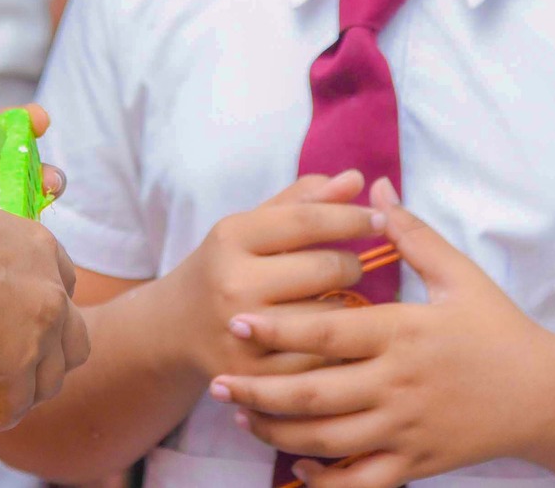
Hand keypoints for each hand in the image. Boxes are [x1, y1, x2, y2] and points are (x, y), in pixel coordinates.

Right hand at [0, 176, 89, 428]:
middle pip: (75, 333)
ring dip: (36, 387)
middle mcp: (50, 291)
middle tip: (23, 357)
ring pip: (56, 375)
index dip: (50, 294)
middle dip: (56, 350)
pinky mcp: (18, 369)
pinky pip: (20, 403)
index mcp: (39, 246)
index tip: (25, 307)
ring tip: (10, 393)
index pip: (65, 275)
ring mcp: (40, 333)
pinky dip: (6, 412)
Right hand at [160, 170, 385, 379]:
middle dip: (351, 265)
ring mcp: (242, 333)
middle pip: (327, 268)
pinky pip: (320, 359)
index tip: (380, 219)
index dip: (352, 217)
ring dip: (345, 307)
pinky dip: (333, 346)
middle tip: (348, 268)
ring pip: (330, 315)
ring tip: (332, 301)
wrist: (173, 329)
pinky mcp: (254, 376)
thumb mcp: (252, 227)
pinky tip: (328, 337)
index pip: (308, 220)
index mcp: (231, 236)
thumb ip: (303, 201)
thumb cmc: (227, 267)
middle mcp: (233, 282)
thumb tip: (356, 178)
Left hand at [209, 179, 554, 487]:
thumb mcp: (461, 275)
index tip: (236, 322)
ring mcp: (407, 427)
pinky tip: (295, 467)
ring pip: (327, 440)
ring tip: (242, 416)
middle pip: (313, 393)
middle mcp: (399, 383)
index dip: (277, 328)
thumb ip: (412, 234)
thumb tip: (374, 191)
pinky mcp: (417, 462)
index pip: (327, 330)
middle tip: (218, 380)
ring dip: (277, 431)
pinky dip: (324, 481)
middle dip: (258, 388)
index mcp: (404, 332)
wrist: (547, 394)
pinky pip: (361, 482)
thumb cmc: (499, 328)